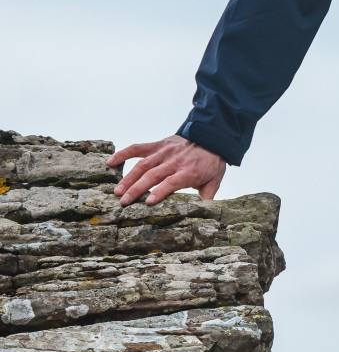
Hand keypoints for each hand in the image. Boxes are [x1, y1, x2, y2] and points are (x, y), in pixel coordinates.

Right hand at [105, 135, 226, 206]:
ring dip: (128, 178)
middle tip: (123, 202)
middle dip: (137, 189)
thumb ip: (206, 198)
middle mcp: (174, 161)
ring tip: (117, 191)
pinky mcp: (158, 145)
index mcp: (189, 172)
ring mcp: (164, 152)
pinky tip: (111, 162)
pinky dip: (124, 154)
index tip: (147, 202)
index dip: (159, 192)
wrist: (212, 136)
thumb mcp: (214, 181)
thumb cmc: (211, 163)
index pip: (171, 182)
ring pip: (143, 165)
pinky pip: (139, 148)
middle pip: (153, 175)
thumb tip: (202, 215)